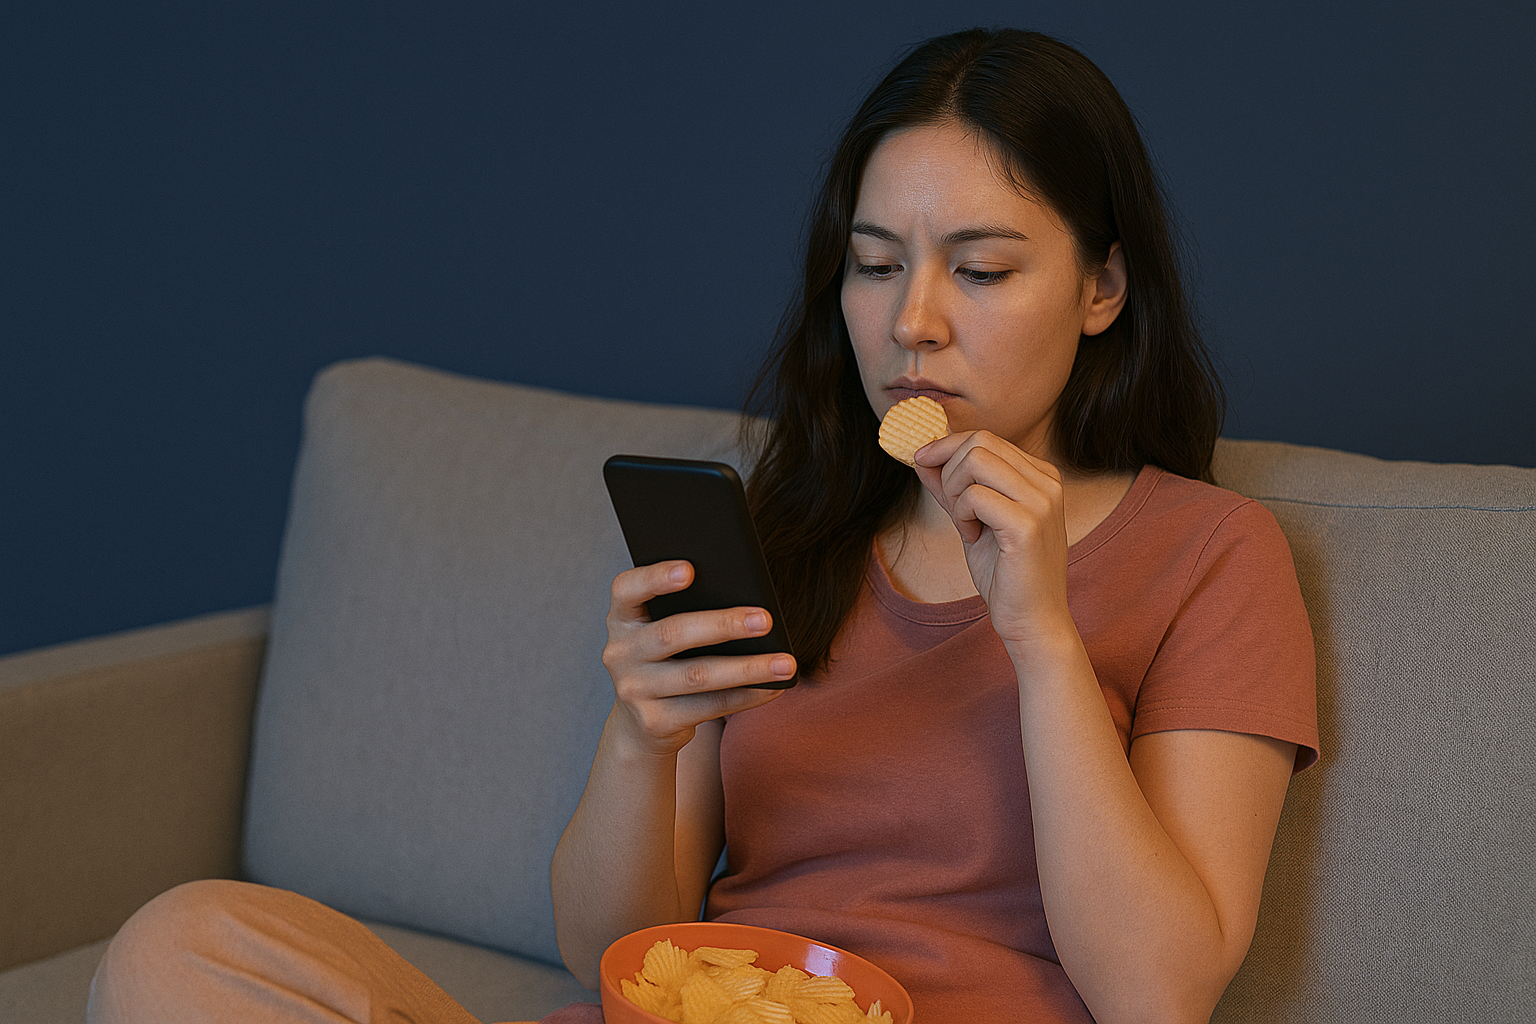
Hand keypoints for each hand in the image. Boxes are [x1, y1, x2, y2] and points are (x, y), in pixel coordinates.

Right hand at [601, 560, 794, 755]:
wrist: (642, 725)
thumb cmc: (667, 661)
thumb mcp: (663, 632)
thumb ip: (687, 612)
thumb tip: (749, 603)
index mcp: (622, 619)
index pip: (627, 589)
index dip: (655, 577)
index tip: (690, 569)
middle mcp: (620, 653)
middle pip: (672, 634)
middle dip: (723, 625)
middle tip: (765, 620)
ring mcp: (634, 690)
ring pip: (697, 675)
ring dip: (747, 668)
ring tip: (785, 662)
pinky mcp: (655, 722)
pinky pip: (708, 707)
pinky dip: (746, 697)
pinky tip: (774, 687)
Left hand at [912, 431, 1073, 645]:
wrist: (1031, 620)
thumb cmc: (1005, 574)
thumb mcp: (972, 520)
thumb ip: (952, 488)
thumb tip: (922, 458)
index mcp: (1040, 476)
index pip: (985, 438)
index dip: (946, 446)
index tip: (921, 461)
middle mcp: (1047, 482)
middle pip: (979, 442)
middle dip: (948, 470)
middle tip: (953, 508)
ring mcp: (1042, 501)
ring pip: (976, 460)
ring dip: (955, 492)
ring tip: (964, 523)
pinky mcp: (1028, 525)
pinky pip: (975, 496)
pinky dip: (961, 514)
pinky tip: (972, 537)